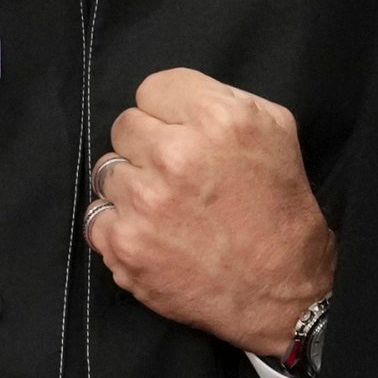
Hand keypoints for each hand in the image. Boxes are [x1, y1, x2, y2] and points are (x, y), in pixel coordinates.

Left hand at [88, 69, 332, 354]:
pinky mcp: (124, 243)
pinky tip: (153, 235)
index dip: (169, 113)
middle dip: (148, 147)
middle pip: (124, 126)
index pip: (152, 89)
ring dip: (132, 187)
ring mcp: (143, 201)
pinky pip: (96, 216)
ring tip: (167, 209)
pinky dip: (120, 226)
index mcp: (216, 119)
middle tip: (178, 176)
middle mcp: (174, 154)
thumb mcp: (275, 130)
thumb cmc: (280, 208)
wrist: (281, 289)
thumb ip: (223, 99)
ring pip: (107, 171)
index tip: (185, 136)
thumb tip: (175, 100)